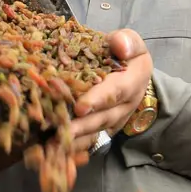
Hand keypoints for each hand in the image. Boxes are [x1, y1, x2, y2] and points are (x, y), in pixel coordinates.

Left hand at [68, 30, 151, 153]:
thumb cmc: (125, 52)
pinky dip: (75, 146)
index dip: (99, 99)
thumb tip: (120, 46)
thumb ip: (126, 41)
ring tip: (56, 144)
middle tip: (64, 130)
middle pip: (104, 117)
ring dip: (77, 139)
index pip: (117, 91)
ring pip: (96, 131)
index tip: (81, 107)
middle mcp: (127, 103)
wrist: (132, 71)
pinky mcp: (106, 127)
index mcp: (134, 79)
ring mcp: (116, 118)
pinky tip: (57, 150)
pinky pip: (91, 139)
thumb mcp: (130, 41)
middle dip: (84, 125)